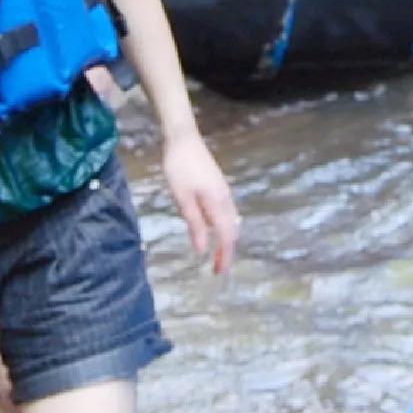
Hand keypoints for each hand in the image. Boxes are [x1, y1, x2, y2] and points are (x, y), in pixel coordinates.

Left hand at [159, 128, 238, 273]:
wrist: (183, 139)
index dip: (224, 257)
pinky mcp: (218, 186)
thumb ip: (195, 224)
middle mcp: (226, 199)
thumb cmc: (179, 168)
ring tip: (215, 252)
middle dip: (227, 250)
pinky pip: (226, 212)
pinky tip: (210, 228)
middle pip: (232, 231)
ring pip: (231, 221)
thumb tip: (203, 249)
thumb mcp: (183, 199)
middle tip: (216, 267)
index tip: (219, 273)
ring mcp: (224, 192)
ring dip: (225, 239)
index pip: (226, 237)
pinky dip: (222, 226)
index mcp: (218, 204)